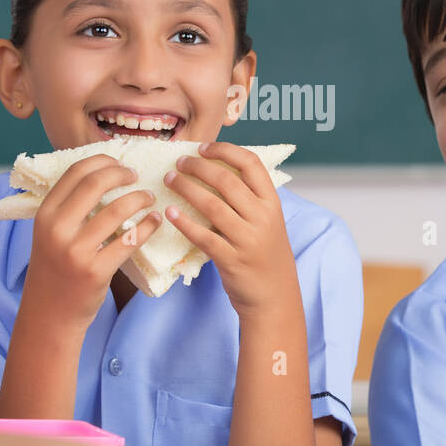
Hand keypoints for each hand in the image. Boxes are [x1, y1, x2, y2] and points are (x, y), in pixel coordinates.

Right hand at [22, 153, 161, 331]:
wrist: (50, 313)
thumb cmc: (56, 267)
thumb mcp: (50, 233)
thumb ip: (69, 207)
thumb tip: (104, 173)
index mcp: (45, 214)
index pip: (76, 172)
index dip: (102, 161)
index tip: (120, 163)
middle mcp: (57, 229)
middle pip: (95, 183)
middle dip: (121, 173)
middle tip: (136, 176)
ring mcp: (76, 251)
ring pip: (117, 210)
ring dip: (139, 198)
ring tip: (149, 198)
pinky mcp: (96, 271)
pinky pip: (129, 240)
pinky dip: (147, 226)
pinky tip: (154, 221)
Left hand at [160, 141, 300, 317]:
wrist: (275, 297)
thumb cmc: (266, 255)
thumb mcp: (268, 222)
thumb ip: (249, 200)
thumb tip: (215, 171)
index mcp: (272, 203)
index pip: (251, 164)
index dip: (225, 150)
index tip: (203, 148)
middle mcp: (262, 217)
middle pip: (226, 180)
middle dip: (198, 167)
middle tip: (179, 162)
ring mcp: (248, 239)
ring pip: (212, 205)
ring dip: (186, 188)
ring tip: (169, 180)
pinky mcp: (232, 260)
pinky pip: (203, 236)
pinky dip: (185, 222)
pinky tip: (170, 213)